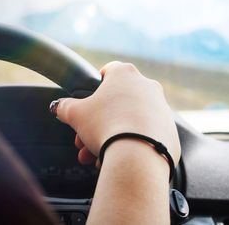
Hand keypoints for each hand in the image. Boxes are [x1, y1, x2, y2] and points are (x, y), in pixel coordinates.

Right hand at [52, 61, 180, 166]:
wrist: (139, 154)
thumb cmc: (106, 126)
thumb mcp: (76, 115)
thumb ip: (65, 107)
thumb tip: (59, 106)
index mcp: (126, 74)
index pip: (109, 70)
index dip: (96, 84)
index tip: (90, 100)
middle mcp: (148, 86)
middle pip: (118, 102)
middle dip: (97, 122)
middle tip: (83, 141)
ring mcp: (161, 107)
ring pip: (131, 119)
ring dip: (111, 136)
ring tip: (95, 156)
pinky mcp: (170, 128)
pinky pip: (146, 133)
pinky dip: (132, 143)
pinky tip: (116, 158)